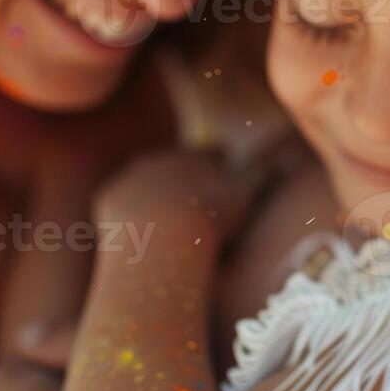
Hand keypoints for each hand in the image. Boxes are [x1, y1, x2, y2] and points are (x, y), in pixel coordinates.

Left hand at [93, 150, 253, 245]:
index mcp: (196, 156)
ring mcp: (132, 176)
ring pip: (145, 180)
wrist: (161, 235)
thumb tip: (280, 160)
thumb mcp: (246, 194)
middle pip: (175, 163)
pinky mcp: (109, 196)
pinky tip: (139, 229)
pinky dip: (130, 212)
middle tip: (194, 198)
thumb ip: (263, 174)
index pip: (212, 155)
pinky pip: (120, 201)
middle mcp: (164, 158)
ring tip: (165, 215)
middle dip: (184, 175)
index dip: (220, 167)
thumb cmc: (211, 216)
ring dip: (154, 192)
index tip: (225, 179)